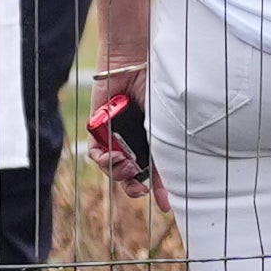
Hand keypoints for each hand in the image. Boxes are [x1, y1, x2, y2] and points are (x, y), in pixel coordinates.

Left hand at [82, 61, 165, 203]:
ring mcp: (116, 137)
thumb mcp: (164, 125)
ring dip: (119, 173)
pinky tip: (112, 156)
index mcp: (154, 140)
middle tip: (138, 189)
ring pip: (113, 169)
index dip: (160, 191)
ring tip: (125, 165)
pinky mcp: (98, 129)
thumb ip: (166, 152)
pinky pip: (97, 154)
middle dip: (133, 187)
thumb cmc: (155, 88)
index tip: (166, 207)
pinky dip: (103, 159)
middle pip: (131, 176)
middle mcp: (135, 141)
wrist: (132, 64)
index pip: (155, 172)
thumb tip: (174, 180)